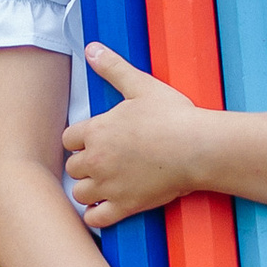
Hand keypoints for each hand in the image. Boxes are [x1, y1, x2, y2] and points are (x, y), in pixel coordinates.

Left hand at [65, 47, 216, 223]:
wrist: (197, 148)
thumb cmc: (173, 116)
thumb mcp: (140, 86)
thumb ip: (113, 68)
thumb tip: (92, 48)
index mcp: (96, 131)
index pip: (69, 139)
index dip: (80, 139)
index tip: (93, 139)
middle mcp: (96, 160)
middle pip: (72, 167)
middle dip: (84, 164)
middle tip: (101, 161)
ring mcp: (109, 186)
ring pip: (79, 193)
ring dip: (88, 189)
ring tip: (103, 184)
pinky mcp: (125, 206)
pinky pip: (96, 218)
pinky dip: (95, 215)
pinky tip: (103, 209)